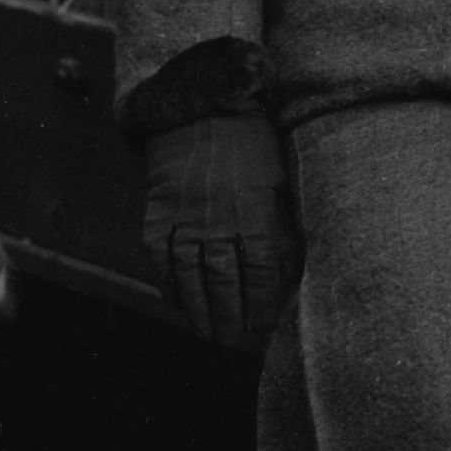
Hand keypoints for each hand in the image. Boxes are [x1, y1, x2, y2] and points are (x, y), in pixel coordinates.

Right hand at [141, 112, 296, 350]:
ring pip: (190, 278)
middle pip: (224, 283)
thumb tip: (291, 275)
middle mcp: (218, 221)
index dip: (262, 305)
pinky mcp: (158, 214)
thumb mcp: (281, 183)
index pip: (261, 274)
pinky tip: (178, 303)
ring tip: (210, 333)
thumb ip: (284, 231)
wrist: (201, 108)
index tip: (264, 328)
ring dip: (200, 311)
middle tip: (235, 342)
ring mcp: (184, 219)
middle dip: (231, 318)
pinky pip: (161, 260)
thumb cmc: (253, 146)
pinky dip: (169, 285)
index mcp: (255, 212)